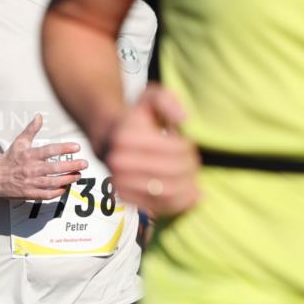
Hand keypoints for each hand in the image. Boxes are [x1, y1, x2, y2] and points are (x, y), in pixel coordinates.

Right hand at [0, 114, 87, 199]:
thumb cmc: (9, 159)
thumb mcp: (19, 142)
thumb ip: (31, 130)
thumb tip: (39, 116)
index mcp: (29, 155)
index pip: (49, 150)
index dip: (64, 148)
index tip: (77, 147)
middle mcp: (31, 169)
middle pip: (55, 168)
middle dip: (72, 166)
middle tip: (84, 164)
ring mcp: (30, 182)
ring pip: (53, 182)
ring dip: (68, 179)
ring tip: (78, 175)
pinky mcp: (29, 193)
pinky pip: (46, 194)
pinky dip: (57, 192)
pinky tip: (65, 188)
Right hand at [104, 84, 200, 217]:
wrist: (108, 138)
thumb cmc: (136, 118)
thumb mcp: (149, 97)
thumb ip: (166, 99)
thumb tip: (183, 119)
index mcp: (127, 136)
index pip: (173, 149)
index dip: (189, 148)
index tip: (190, 143)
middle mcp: (119, 161)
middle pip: (172, 171)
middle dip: (190, 169)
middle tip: (195, 163)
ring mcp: (120, 181)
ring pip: (166, 192)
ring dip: (187, 187)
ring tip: (195, 180)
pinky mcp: (125, 197)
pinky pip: (158, 206)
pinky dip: (179, 204)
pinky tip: (191, 197)